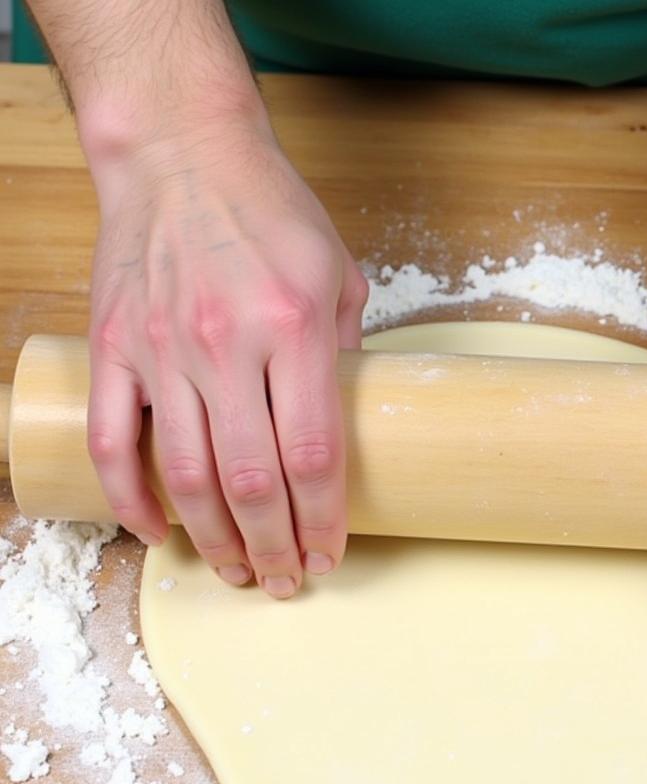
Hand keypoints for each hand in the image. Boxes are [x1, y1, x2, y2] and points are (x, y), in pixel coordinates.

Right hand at [85, 117, 366, 597]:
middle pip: (252, 481)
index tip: (330, 554)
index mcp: (295, 326)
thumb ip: (347, 352)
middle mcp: (228, 344)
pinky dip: (130, 498)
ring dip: (213, 539)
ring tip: (236, 573)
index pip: (313, 454)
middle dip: (274, 547)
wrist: (180, 153)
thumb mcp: (339, 272)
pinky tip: (155, 532)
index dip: (322, 520)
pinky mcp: (115, 348)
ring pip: (184, 474)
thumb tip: (347, 422)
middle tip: (287, 581)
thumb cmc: (270, 211)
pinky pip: (112, 441)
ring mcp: (163, 349)